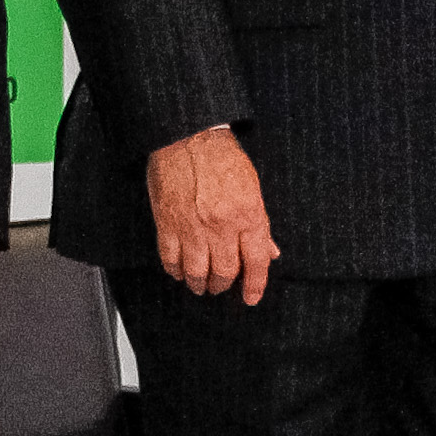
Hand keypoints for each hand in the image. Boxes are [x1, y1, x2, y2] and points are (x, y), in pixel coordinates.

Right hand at [147, 125, 278, 303]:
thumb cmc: (222, 158)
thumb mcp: (252, 188)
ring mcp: (192, 225)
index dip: (255, 285)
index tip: (251, 298)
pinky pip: (170, 256)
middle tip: (219, 288)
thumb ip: (259, 223)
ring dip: (198, 283)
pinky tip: (178, 272)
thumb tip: (268, 251)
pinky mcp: (167, 221)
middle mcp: (221, 225)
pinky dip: (174, 269)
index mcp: (248, 215)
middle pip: (225, 271)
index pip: (256, 262)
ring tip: (199, 286)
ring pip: (196, 270)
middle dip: (222, 285)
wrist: (187, 137)